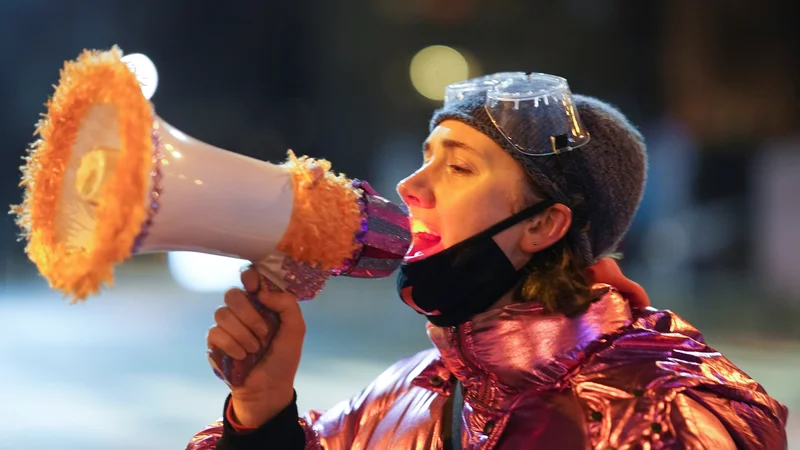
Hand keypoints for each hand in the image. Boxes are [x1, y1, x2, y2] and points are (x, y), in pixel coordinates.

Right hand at [206, 267, 305, 426]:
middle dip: (249, 314)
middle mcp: (242, 310)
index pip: (249, 277)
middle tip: (263, 332)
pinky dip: (231, 344)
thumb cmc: (284, 357)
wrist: (269, 388)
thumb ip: (287, 305)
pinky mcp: (214, 342)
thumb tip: (262, 292)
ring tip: (255, 349)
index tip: (255, 288)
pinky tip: (242, 356)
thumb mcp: (295, 330)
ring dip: (242, 333)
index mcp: (262, 303)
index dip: (249, 277)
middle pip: (232, 293)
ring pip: (222, 313)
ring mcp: (226, 325)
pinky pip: (215, 332)